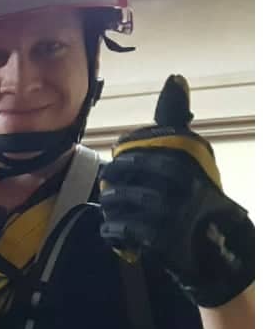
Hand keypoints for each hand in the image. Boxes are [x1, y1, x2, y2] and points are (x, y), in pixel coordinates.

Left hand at [102, 77, 253, 307]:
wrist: (217, 250)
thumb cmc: (197, 194)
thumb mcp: (190, 154)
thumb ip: (176, 119)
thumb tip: (176, 77)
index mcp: (185, 164)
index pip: (134, 156)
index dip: (123, 164)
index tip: (123, 167)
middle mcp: (181, 189)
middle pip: (120, 180)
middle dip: (114, 185)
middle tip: (114, 187)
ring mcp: (172, 217)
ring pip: (117, 203)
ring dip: (111, 207)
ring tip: (116, 208)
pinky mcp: (163, 243)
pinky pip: (120, 230)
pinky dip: (112, 230)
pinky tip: (117, 230)